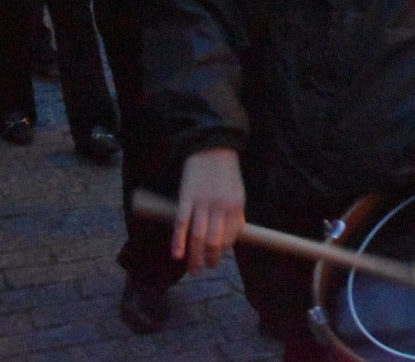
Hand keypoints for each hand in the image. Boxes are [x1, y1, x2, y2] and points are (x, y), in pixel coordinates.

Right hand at [171, 147, 244, 272]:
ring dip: (194, 257)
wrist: (212, 146)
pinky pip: (182, 225)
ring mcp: (202, 203)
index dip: (222, 250)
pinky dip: (178, 242)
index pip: (230, 237)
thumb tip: (237, 234)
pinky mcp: (186, 198)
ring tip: (193, 269)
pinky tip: (177, 254)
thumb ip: (236, 213)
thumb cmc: (225, 172)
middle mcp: (220, 206)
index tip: (216, 256)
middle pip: (215, 242)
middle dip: (210, 259)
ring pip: (198, 237)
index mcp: (236, 206)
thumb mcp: (237, 192)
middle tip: (205, 267)